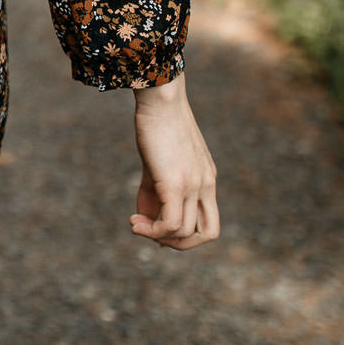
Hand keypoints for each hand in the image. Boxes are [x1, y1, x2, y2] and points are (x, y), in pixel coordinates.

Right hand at [130, 73, 221, 249]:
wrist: (161, 99)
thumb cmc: (157, 125)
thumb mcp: (157, 163)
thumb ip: (153, 192)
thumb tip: (144, 219)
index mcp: (206, 180)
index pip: (208, 221)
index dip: (186, 234)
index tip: (158, 227)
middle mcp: (206, 185)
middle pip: (208, 234)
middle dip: (180, 245)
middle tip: (153, 235)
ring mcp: (194, 185)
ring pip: (187, 233)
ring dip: (159, 238)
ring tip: (136, 225)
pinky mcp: (176, 183)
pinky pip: (172, 224)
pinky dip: (153, 231)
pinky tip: (134, 222)